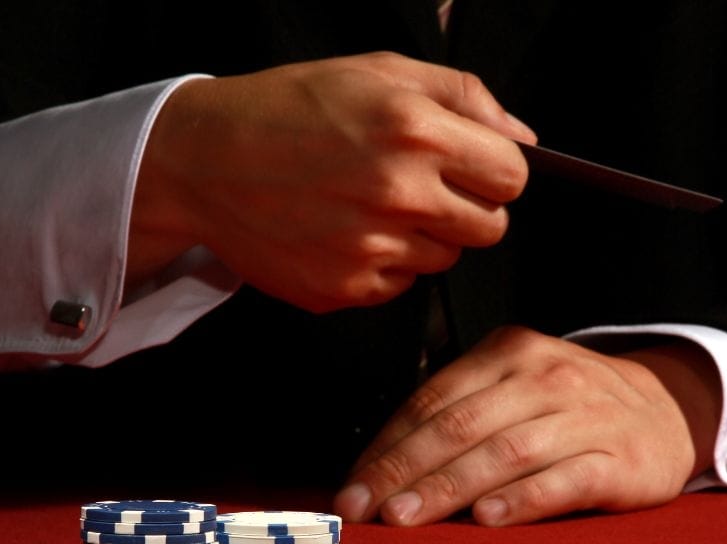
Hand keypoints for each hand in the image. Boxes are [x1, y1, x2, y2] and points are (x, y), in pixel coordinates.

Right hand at [127, 52, 536, 311]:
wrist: (204, 160)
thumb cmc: (287, 109)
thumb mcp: (378, 71)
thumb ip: (462, 96)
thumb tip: (522, 136)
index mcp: (416, 132)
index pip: (513, 176)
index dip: (495, 170)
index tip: (471, 167)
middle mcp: (399, 195)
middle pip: (490, 228)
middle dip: (467, 207)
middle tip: (420, 187)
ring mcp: (371, 249)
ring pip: (443, 259)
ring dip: (422, 236)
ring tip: (369, 205)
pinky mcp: (343, 289)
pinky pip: (398, 287)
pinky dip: (382, 265)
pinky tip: (345, 232)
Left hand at [333, 326, 721, 525]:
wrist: (669, 407)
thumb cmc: (572, 404)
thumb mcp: (515, 387)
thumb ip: (459, 414)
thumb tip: (384, 467)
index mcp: (507, 353)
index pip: (432, 399)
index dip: (387, 446)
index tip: (353, 486)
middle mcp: (543, 376)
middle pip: (459, 424)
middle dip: (402, 470)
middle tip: (365, 507)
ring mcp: (584, 415)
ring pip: (503, 451)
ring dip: (448, 487)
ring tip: (408, 515)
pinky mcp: (620, 458)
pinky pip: (564, 478)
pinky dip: (522, 498)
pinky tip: (488, 518)